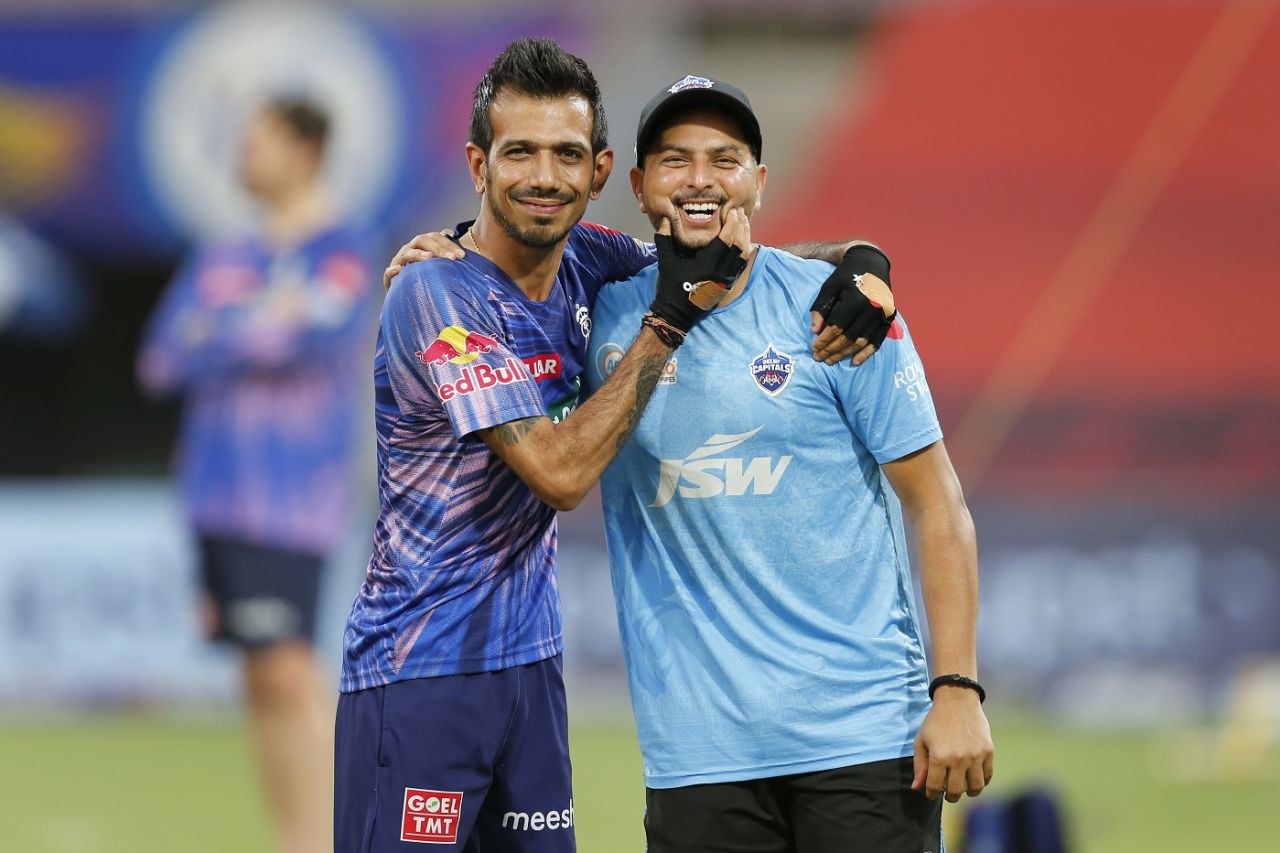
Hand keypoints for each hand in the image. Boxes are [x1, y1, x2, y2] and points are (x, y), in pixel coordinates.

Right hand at [383, 229, 462, 289]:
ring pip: (407, 253)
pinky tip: (398, 270)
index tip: (462, 256)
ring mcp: (399, 261)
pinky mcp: (390, 277)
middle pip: (423, 240)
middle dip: (438, 248)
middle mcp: (410, 249)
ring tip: (429, 258)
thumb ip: (451, 259)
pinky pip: (388, 272)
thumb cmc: (430, 279)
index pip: (436, 237)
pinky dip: (392, 270)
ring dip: (418, 254)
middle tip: (452, 259)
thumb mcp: (442, 268)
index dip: (449, 244)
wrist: (408, 294)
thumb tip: (467, 253)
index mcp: (423, 245)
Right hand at [648, 208, 749, 334]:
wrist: (676, 313)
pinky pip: (740, 266)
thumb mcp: (666, 261)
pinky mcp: (727, 285)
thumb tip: (665, 219)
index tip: (733, 211)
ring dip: (745, 238)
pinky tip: (744, 242)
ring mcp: (726, 280)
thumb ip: (665, 239)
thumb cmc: (670, 287)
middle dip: (741, 227)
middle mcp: (720, 272)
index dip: (732, 223)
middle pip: (738, 245)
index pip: (726, 239)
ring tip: (744, 224)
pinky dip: (744, 251)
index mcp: (707, 264)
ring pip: (742, 255)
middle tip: (740, 213)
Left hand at [809, 244, 895, 364]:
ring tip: (831, 360)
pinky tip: (855, 361)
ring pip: (862, 341)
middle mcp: (871, 308)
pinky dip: (867, 353)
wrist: (870, 262)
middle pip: (849, 337)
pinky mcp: (889, 317)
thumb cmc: (845, 275)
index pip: (836, 327)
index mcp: (855, 300)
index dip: (824, 340)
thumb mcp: (828, 287)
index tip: (813, 349)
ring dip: (845, 353)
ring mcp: (882, 314)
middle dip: (832, 350)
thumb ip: (820, 308)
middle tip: (819, 358)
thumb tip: (814, 332)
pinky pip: (878, 340)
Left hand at [911, 688, 994, 802]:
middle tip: (948, 794)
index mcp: (939, 757)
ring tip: (963, 788)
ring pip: (975, 787)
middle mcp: (958, 759)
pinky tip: (974, 778)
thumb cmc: (936, 722)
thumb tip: (916, 788)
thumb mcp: (921, 741)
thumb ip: (919, 766)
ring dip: (968, 792)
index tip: (932, 794)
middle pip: (956, 791)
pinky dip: (982, 781)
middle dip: (950, 796)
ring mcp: (975, 756)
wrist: (957, 701)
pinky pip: (988, 776)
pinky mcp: (988, 751)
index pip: (935, 786)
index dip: (931, 793)